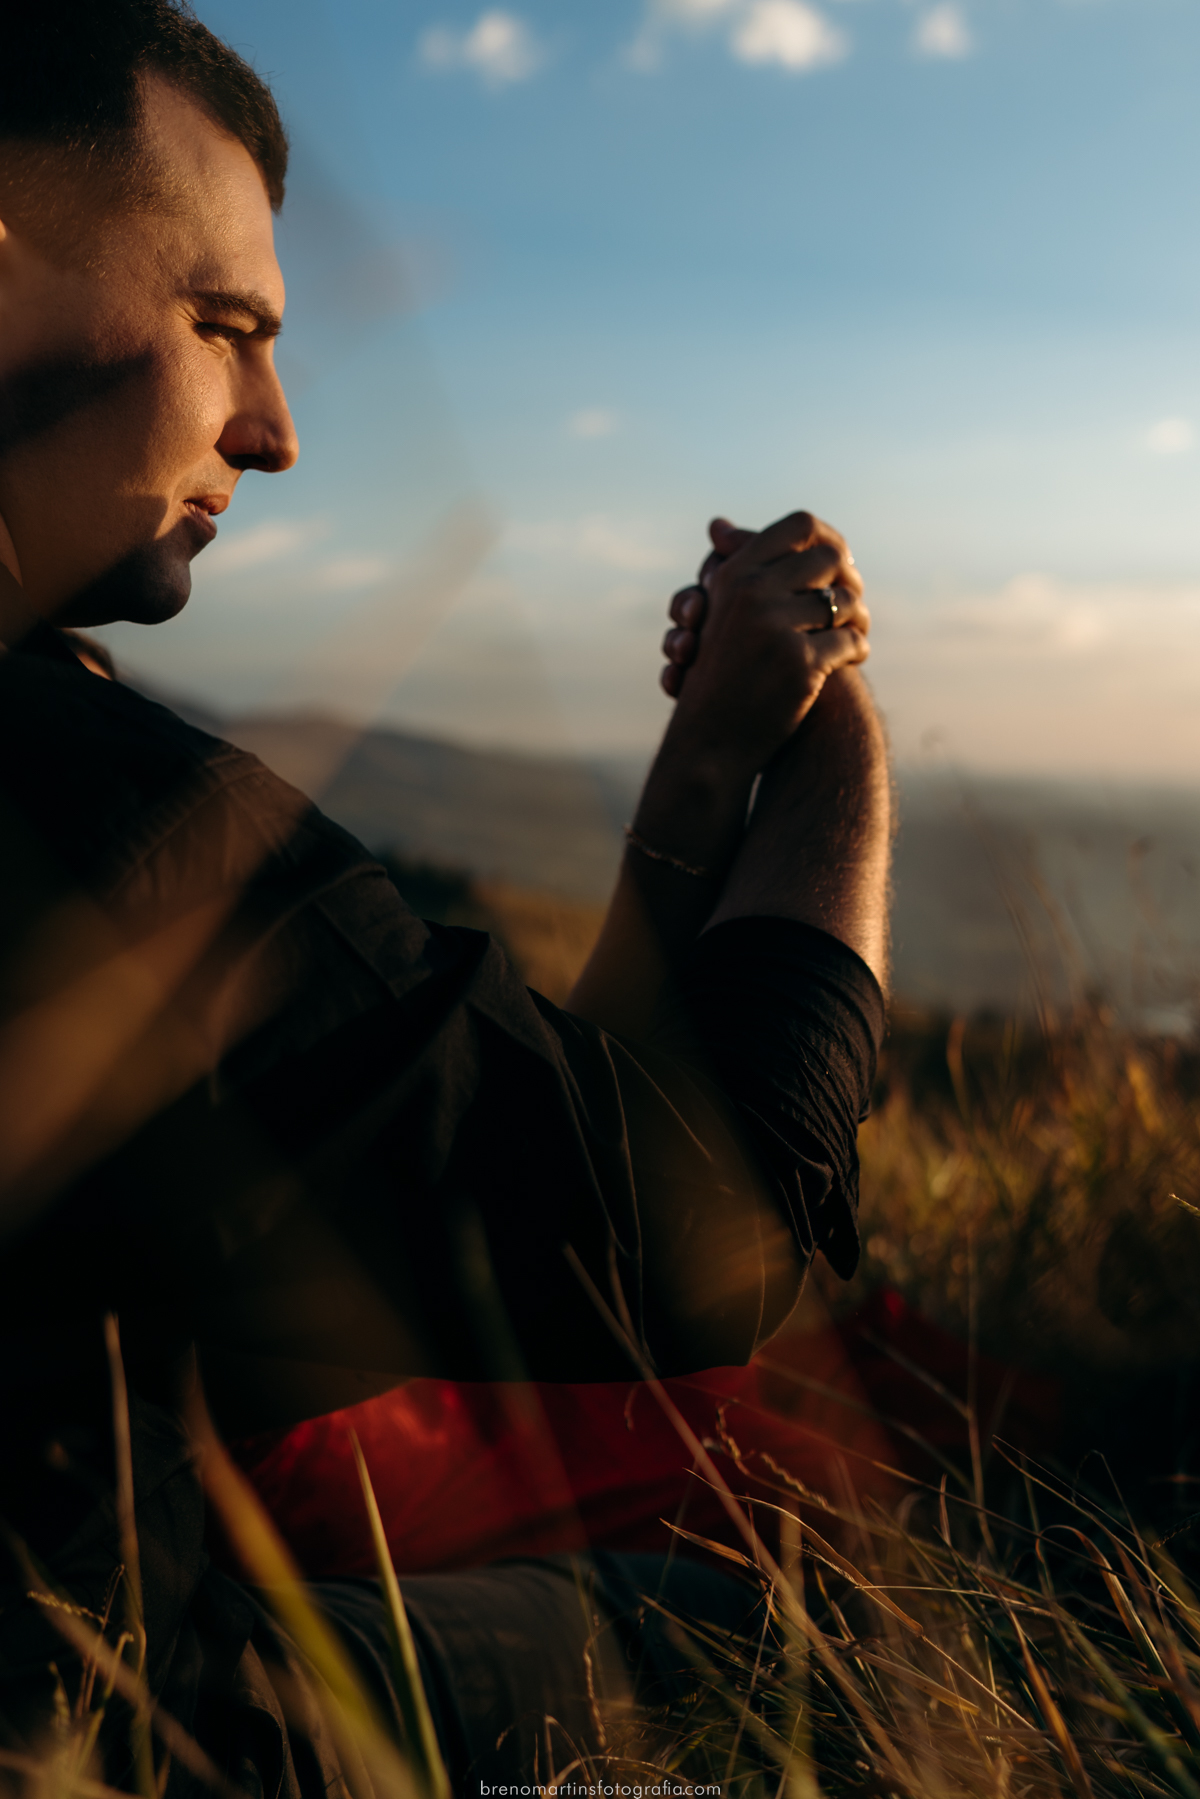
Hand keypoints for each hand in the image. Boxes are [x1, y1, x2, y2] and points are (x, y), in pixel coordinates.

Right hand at [659, 510, 868, 772]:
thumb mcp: (715, 612)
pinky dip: (858, 650)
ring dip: (858, 617)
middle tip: (852, 600)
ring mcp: (775, 628)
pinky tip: (852, 658)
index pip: (800, 526)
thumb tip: (720, 523)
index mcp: (734, 575)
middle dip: (848, 580)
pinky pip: (851, 641)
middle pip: (831, 558)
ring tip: (856, 631)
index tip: (835, 565)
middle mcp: (752, 595)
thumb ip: (731, 567)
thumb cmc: (716, 673)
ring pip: (846, 601)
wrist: (709, 740)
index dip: (828, 540)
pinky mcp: (798, 664)